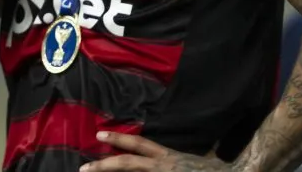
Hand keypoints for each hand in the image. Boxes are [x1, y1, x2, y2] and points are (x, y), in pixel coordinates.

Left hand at [80, 132, 231, 171]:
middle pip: (128, 164)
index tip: (101, 134)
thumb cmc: (218, 170)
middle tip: (83, 167)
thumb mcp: (207, 158)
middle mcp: (163, 167)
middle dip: (104, 164)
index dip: (120, 138)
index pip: (140, 144)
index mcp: (170, 157)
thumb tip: (203, 147)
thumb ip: (198, 154)